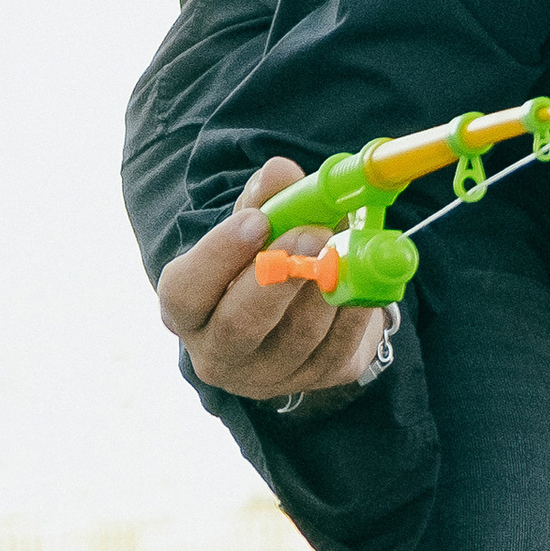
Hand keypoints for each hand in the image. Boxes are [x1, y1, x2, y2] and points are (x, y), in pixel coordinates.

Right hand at [157, 160, 396, 404]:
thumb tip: (281, 172)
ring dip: (325, 286)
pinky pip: (338, 346)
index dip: (219, 256)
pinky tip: (364, 274)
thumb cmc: (262, 260)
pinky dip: (355, 306)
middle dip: (279, 276)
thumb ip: (264, 200)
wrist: (300, 310)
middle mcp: (219, 352)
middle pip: (239, 324)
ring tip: (342, 246)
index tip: (257, 220)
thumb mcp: (255, 227)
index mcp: (187, 311)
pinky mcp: (315, 378)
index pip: (185, 292)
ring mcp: (268, 374)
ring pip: (298, 336)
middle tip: (311, 231)